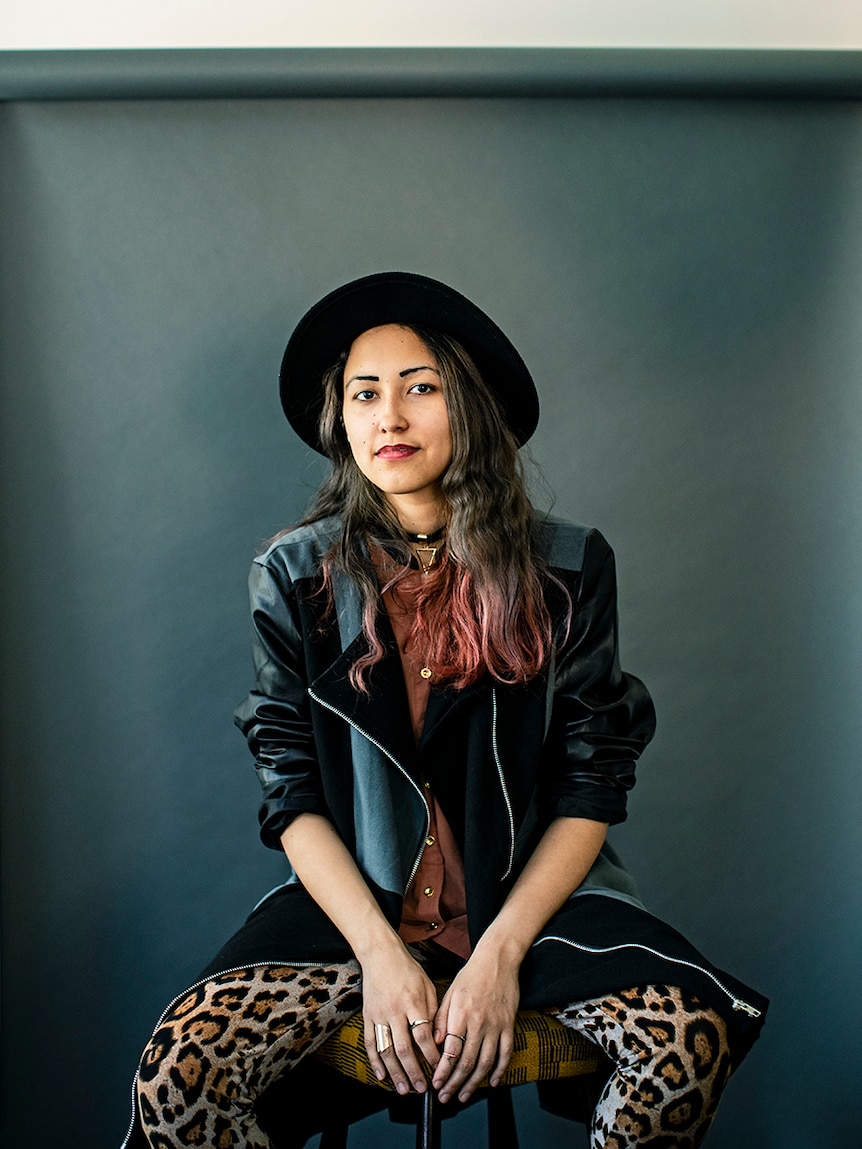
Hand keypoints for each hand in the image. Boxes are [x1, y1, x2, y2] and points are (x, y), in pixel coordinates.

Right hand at [361, 941, 441, 1094]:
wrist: (380, 955)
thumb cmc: (408, 970)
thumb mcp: (427, 986)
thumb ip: (433, 1012)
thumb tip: (439, 1039)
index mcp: (412, 1002)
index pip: (422, 1035)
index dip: (431, 1054)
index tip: (439, 1067)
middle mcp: (394, 1010)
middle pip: (403, 1048)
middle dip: (414, 1071)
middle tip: (422, 1088)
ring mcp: (378, 1015)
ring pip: (386, 1050)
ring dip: (395, 1073)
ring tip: (403, 1089)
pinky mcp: (367, 1016)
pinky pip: (369, 1043)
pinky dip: (375, 1062)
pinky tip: (381, 1075)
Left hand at [430, 942, 519, 1103]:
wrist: (498, 960)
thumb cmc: (471, 975)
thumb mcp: (449, 993)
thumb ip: (441, 1019)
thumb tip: (435, 1043)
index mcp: (461, 1014)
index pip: (450, 1051)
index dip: (443, 1071)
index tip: (436, 1083)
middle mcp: (478, 1022)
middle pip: (466, 1061)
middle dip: (454, 1083)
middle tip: (445, 1097)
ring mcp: (496, 1025)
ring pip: (485, 1062)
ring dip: (474, 1083)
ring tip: (464, 1095)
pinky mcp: (509, 1025)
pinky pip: (505, 1053)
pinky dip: (500, 1070)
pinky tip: (493, 1081)